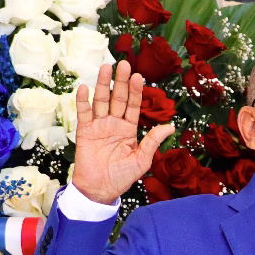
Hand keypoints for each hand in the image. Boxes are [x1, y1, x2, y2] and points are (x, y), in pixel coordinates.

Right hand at [69, 60, 174, 203]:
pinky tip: (85, 88)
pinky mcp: (84, 132)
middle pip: (117, 98)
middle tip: (124, 64)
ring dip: (103, 84)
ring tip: (105, 67)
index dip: (135, 91)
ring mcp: (99, 126)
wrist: (99, 190)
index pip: (133, 105)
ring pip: (101, 101)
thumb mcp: (142, 160)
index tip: (138, 76)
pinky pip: (84, 113)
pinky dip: (83, 101)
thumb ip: (153, 141)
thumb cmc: (122, 177)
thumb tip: (171, 126)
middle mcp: (114, 123)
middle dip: (121, 81)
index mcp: (129, 129)